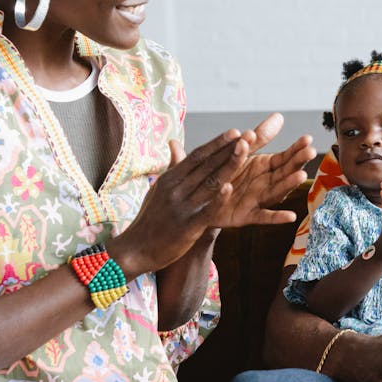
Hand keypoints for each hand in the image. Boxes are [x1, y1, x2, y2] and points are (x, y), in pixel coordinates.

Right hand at [110, 130, 251, 277]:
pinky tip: (230, 187)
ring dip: (229, 165)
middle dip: (228, 149)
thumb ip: (172, 167)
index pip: (197, 157)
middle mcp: (175, 189)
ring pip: (209, 183)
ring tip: (246, 150)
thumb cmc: (150, 219)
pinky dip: (218, 199)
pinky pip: (205, 211)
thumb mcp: (158, 189)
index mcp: (170, 179)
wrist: (134, 250)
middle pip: (206, 166)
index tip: (234, 132)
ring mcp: (180, 207)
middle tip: (247, 135)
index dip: (217, 144)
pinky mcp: (186, 227)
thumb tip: (175, 143)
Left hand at [208, 113, 315, 229]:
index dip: (296, 148)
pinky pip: (262, 217)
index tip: (308, 138)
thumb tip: (279, 116)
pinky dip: (276, 217)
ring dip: (289, 185)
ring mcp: (258, 201)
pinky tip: (290, 216)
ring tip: (301, 175)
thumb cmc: (228, 174)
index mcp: (265, 168)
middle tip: (311, 152)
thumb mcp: (242, 153)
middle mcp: (265, 184)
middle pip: (284, 173)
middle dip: (297, 162)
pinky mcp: (246, 217)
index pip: (285, 157)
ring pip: (276, 192)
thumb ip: (260, 138)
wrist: (206, 203)